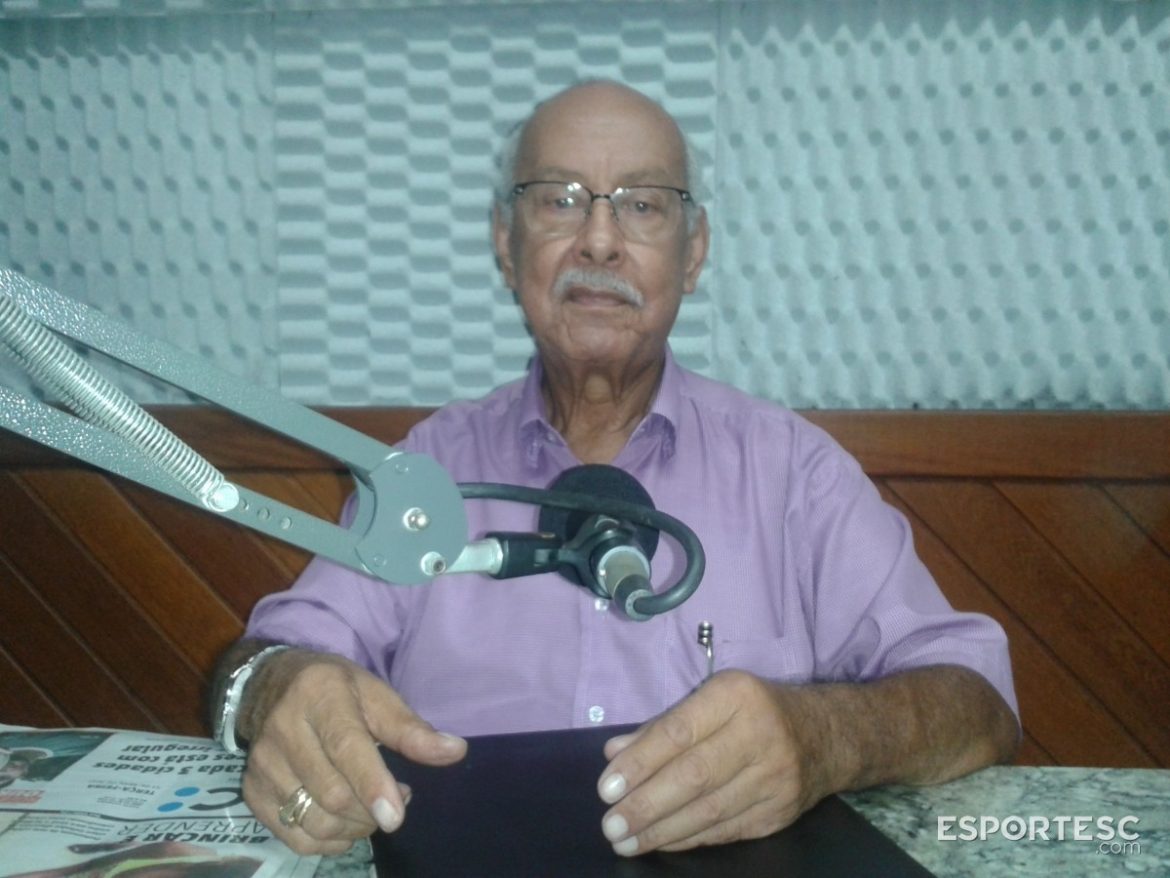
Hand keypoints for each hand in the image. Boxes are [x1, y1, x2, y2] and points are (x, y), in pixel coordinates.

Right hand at [239, 651, 465, 854]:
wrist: (271, 685)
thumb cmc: (336, 689)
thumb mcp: (376, 694)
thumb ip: (411, 728)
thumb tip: (455, 751)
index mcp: (319, 695)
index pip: (346, 747)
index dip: (372, 785)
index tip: (396, 817)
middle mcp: (283, 730)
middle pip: (331, 793)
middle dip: (371, 809)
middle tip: (395, 798)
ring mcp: (262, 764)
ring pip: (313, 821)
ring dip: (353, 828)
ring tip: (371, 809)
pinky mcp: (252, 791)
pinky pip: (294, 837)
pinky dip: (328, 842)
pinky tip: (345, 824)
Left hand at [596, 670, 829, 856]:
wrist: (826, 735)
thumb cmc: (753, 711)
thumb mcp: (712, 699)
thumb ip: (662, 725)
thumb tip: (614, 753)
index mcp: (736, 695)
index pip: (679, 732)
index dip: (640, 762)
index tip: (607, 788)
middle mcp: (760, 733)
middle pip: (694, 776)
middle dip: (646, 804)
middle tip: (611, 824)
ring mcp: (775, 777)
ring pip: (709, 810)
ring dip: (661, 831)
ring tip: (625, 841)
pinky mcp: (780, 812)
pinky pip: (726, 830)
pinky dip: (689, 838)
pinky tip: (661, 842)